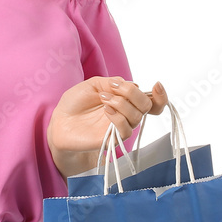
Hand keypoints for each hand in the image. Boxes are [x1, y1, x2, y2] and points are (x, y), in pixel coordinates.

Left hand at [47, 78, 167, 177]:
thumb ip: (113, 82)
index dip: (161, 95)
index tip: (156, 85)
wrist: (60, 121)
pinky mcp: (113, 140)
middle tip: (114, 88)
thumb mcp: (94, 84)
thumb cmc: (75, 103)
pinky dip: (118, 116)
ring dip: (121, 103)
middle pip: (147, 105)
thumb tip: (133, 84)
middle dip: (133, 93)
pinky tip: (105, 110)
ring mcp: (120, 127)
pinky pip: (126, 129)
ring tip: (103, 99)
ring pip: (137, 116)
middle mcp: (127, 114)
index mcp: (125, 100)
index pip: (152, 101)